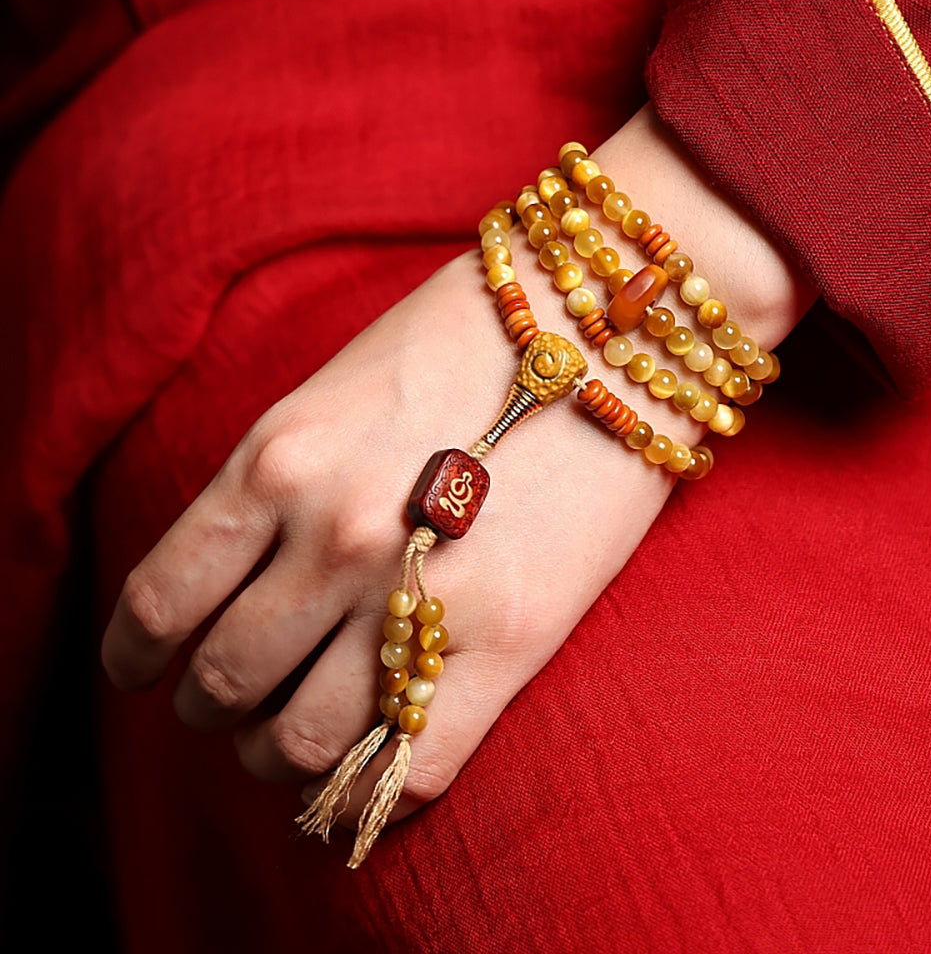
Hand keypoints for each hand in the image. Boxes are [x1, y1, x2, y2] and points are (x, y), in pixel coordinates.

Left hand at [101, 106, 812, 825]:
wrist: (606, 324)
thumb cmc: (468, 342)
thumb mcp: (335, 394)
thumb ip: (274, 489)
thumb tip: (237, 582)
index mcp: (277, 463)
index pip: (159, 603)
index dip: (136, 659)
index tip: (144, 674)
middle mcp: (333, 536)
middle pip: (224, 685)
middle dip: (214, 713)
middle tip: (236, 710)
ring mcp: (420, 596)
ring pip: (303, 745)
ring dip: (281, 761)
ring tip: (299, 742)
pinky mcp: (509, 642)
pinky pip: (412, 770)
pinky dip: (374, 793)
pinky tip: (374, 769)